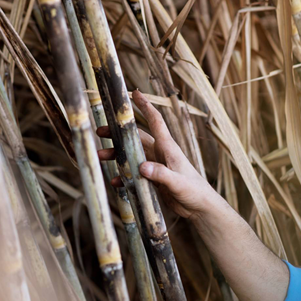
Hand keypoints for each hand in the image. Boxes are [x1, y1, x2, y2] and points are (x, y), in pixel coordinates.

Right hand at [97, 90, 223, 219]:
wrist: (200, 207)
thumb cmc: (194, 191)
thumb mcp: (178, 183)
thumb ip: (161, 174)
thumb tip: (142, 167)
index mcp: (168, 148)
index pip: (155, 121)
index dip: (145, 106)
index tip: (135, 93)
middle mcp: (160, 153)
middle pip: (136, 137)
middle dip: (118, 133)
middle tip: (100, 131)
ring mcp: (156, 166)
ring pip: (132, 155)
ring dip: (117, 154)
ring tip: (100, 155)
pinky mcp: (153, 179)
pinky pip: (134, 174)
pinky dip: (123, 176)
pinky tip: (114, 182)